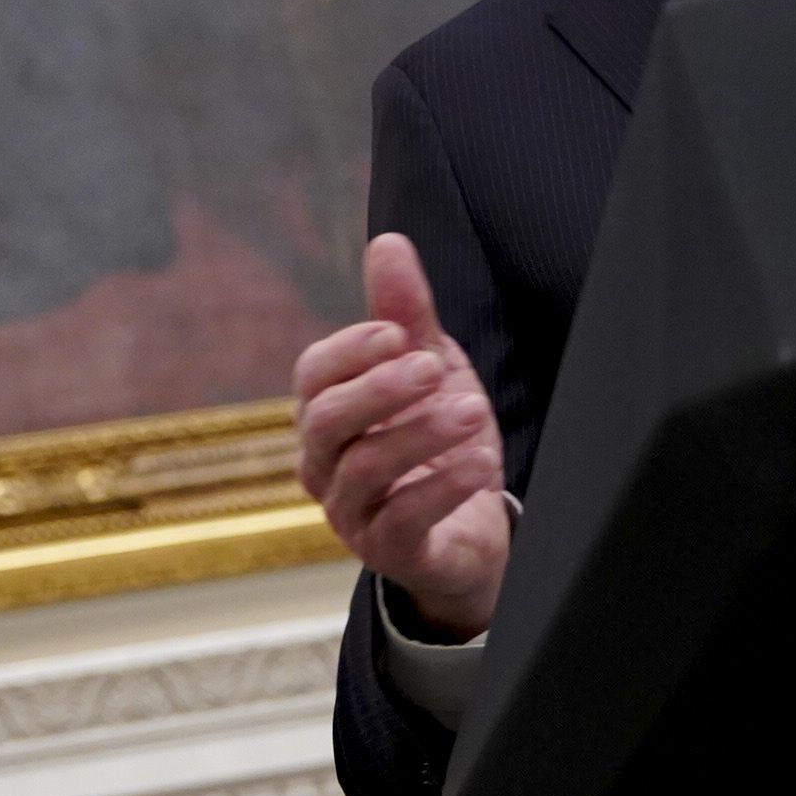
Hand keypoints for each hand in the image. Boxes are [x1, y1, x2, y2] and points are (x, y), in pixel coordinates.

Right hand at [293, 234, 510, 638]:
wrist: (471, 525)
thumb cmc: (436, 439)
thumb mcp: (429, 368)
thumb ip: (406, 312)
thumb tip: (387, 242)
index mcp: (328, 413)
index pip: (314, 375)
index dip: (351, 351)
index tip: (399, 331)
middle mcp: (326, 464)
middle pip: (325, 422)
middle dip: (380, 390)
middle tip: (434, 368)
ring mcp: (353, 513)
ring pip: (364, 470)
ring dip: (423, 434)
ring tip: (474, 412)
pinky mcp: (390, 552)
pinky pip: (403, 520)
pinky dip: (443, 487)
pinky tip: (481, 462)